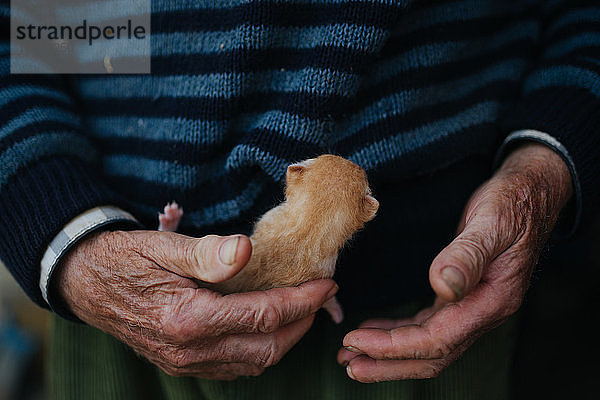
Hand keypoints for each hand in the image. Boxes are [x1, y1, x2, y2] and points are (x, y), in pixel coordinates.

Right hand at [57, 230, 337, 378]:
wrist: (87, 283)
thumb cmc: (127, 258)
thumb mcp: (164, 245)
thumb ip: (207, 252)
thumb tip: (248, 250)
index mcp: (188, 317)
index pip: (264, 314)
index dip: (302, 300)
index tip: (326, 283)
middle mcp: (189, 350)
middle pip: (267, 347)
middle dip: (302, 323)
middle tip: (320, 297)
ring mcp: (184, 363)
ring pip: (253, 363)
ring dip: (284, 339)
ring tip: (301, 311)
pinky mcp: (181, 365)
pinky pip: (233, 367)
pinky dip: (260, 350)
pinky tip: (267, 328)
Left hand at [337, 143, 571, 381]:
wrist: (529, 194)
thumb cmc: (511, 205)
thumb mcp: (491, 223)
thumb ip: (467, 255)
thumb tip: (441, 285)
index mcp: (491, 301)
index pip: (437, 340)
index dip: (395, 347)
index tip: (357, 342)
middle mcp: (483, 312)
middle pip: (432, 355)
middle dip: (388, 363)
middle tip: (348, 364)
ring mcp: (473, 307)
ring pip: (428, 345)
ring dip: (389, 354)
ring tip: (352, 356)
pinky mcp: (461, 298)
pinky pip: (427, 326)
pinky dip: (399, 333)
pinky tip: (375, 333)